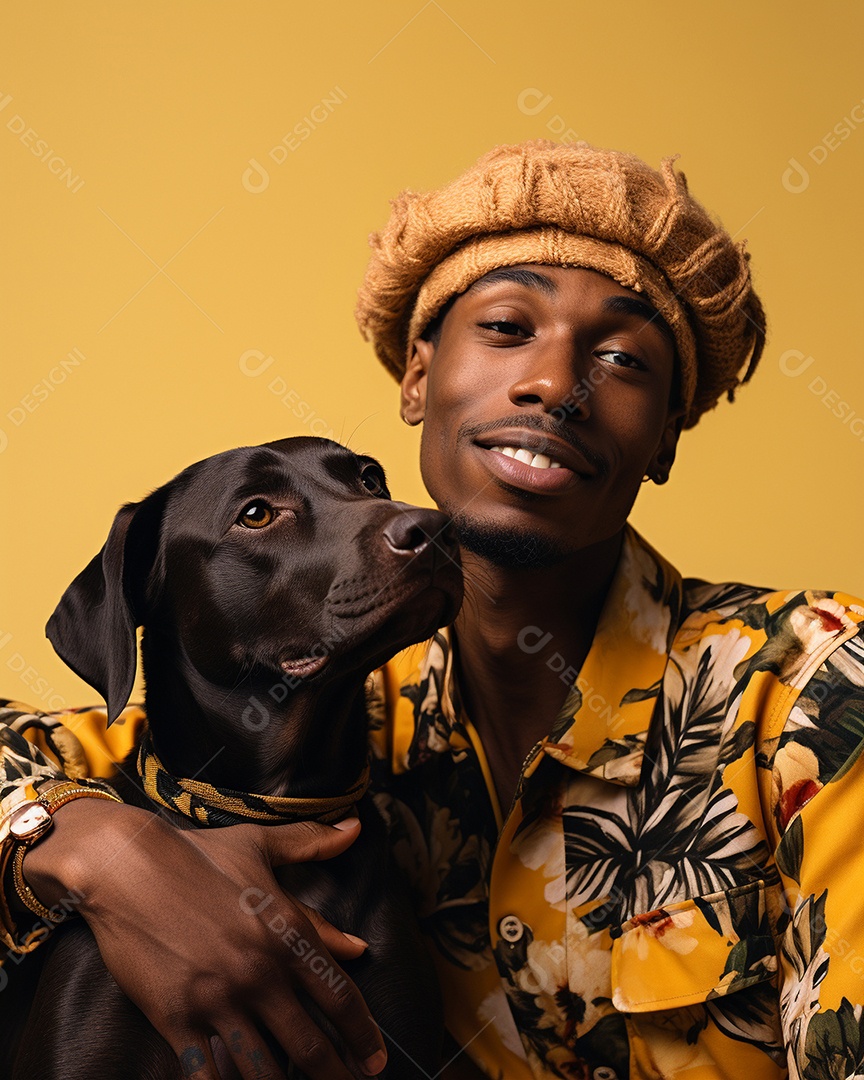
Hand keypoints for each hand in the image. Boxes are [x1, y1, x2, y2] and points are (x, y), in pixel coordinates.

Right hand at [23, 799, 386, 1078]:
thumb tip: (355, 832)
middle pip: (310, 1045)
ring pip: (263, 1068)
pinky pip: (208, 1073)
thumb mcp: (260, 845)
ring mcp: (218, 999)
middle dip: (334, 1075)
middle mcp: (260, 971)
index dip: (363, 1036)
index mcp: (287, 931)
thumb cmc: (196, 854)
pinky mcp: (176, 1018)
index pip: (340, 996)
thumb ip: (311, 845)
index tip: (374, 1060)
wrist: (127, 865)